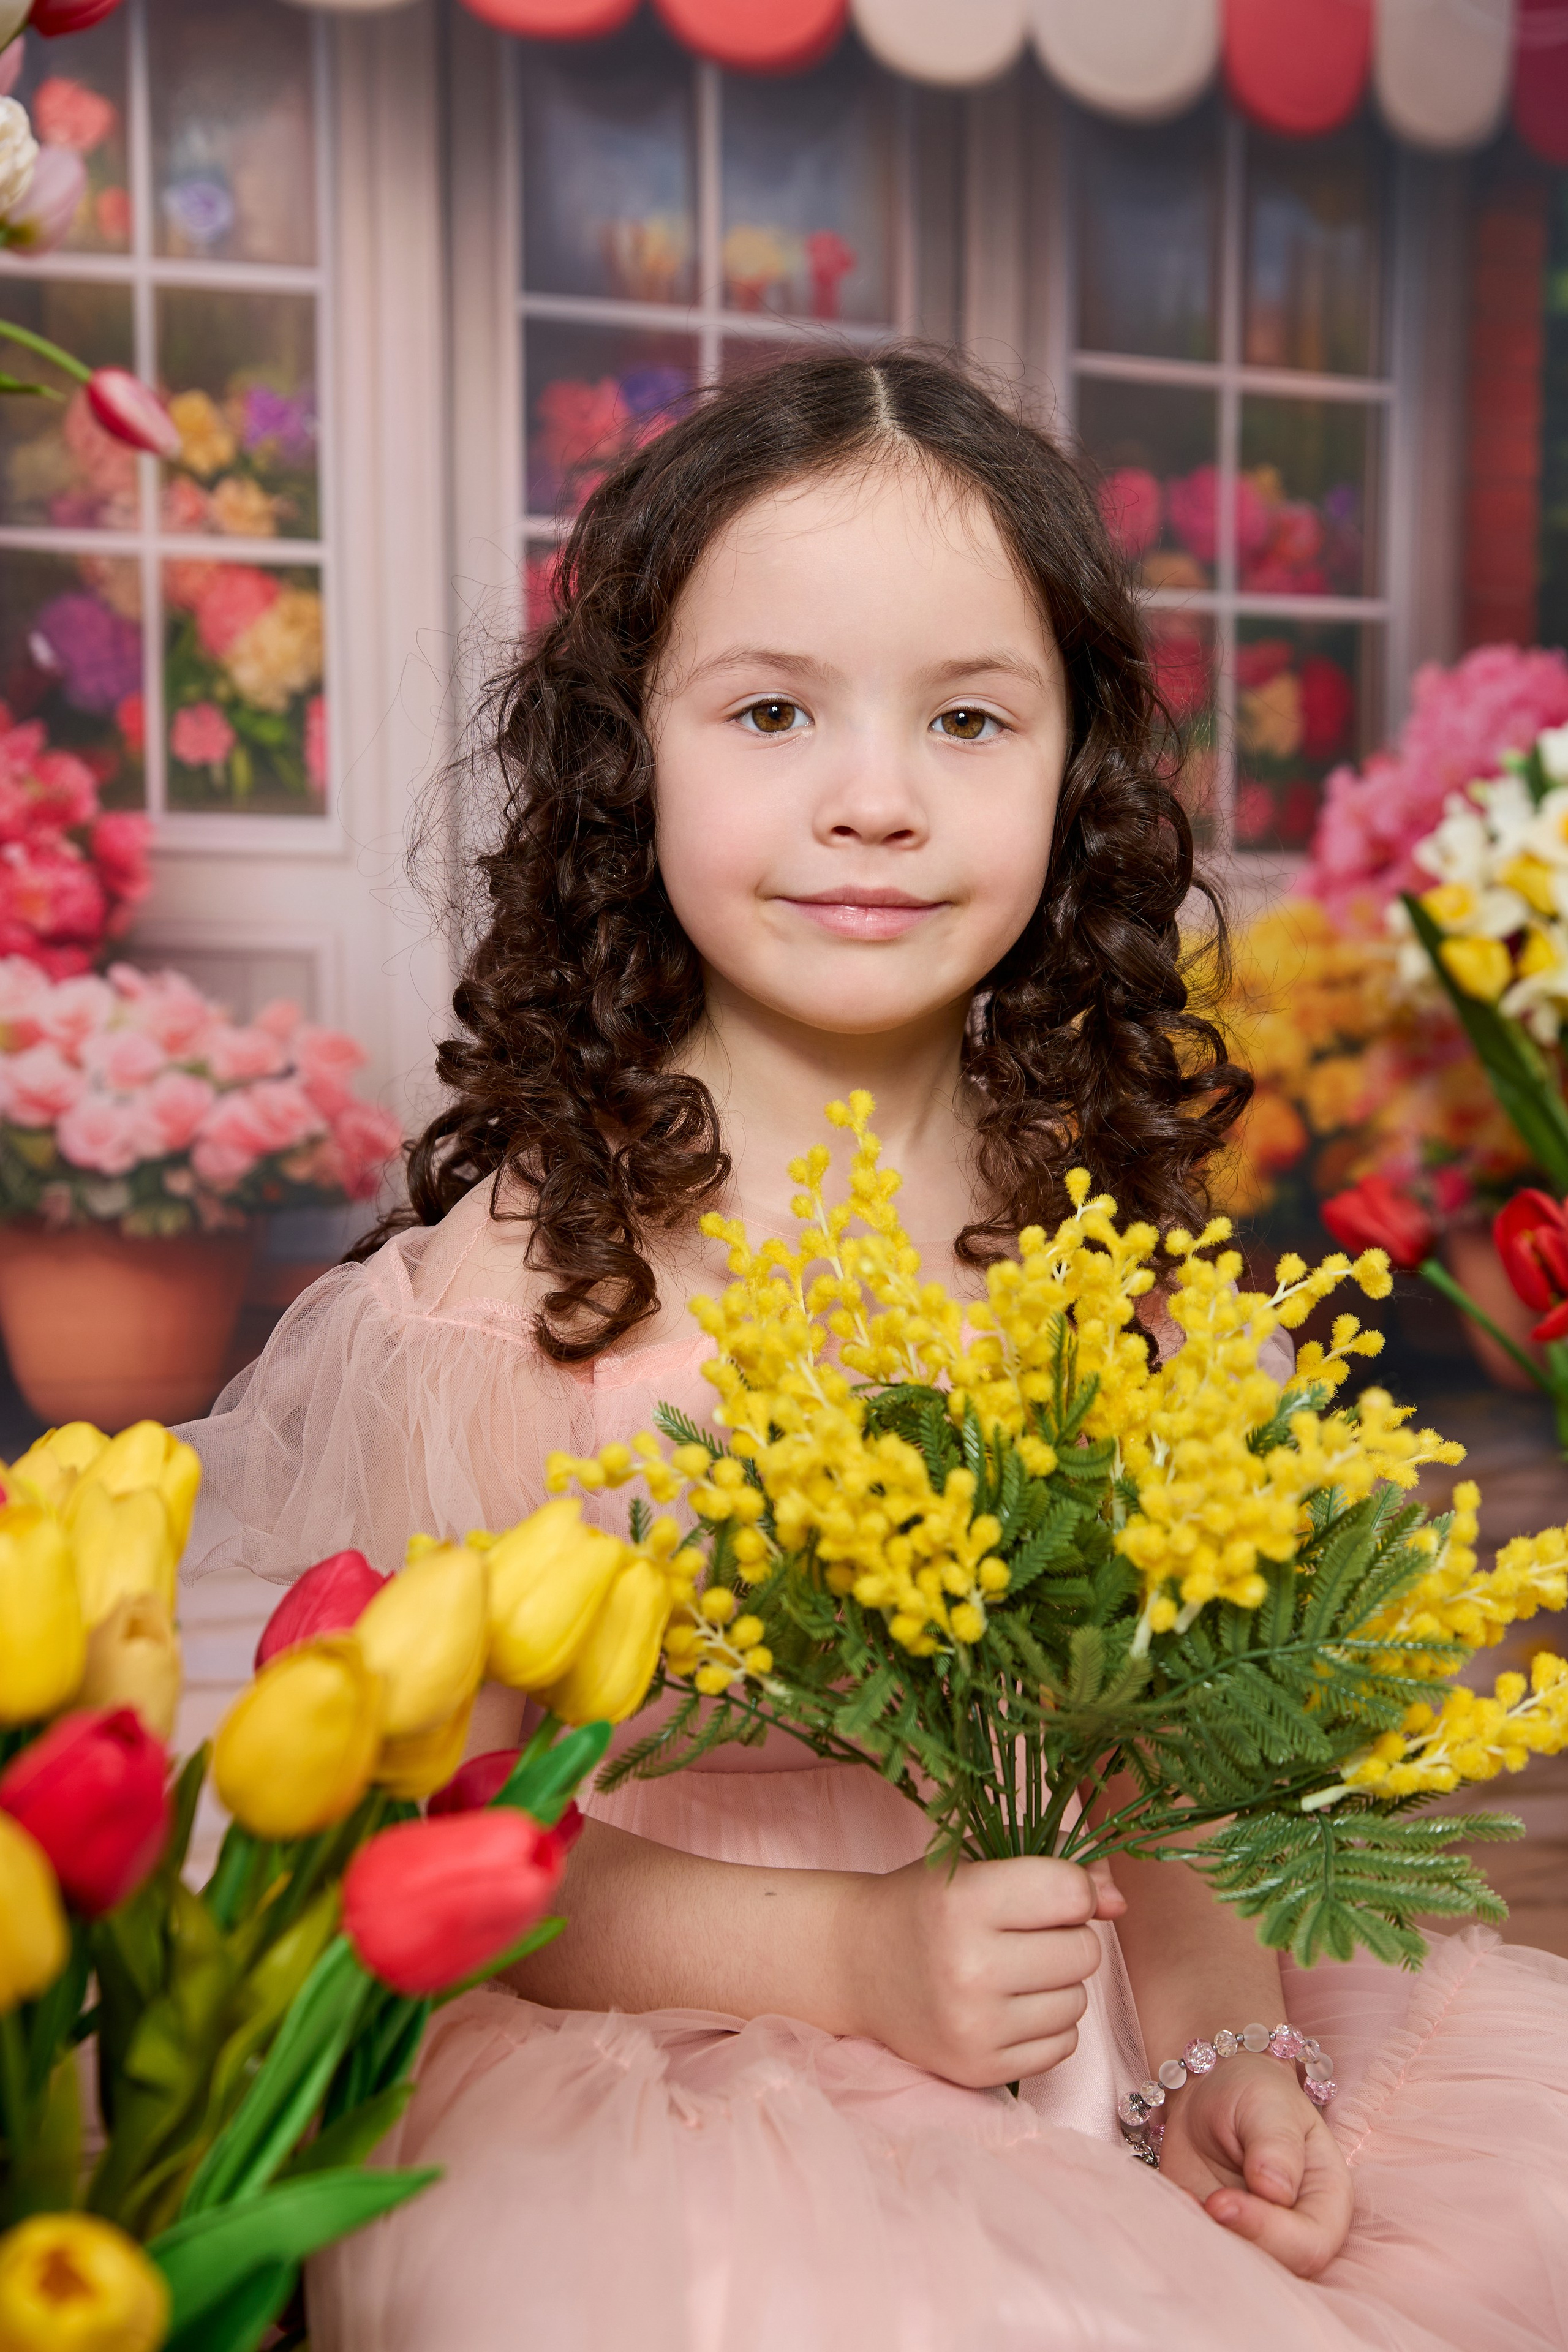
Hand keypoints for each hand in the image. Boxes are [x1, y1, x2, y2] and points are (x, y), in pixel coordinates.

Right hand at [835, 1852, 1125, 2088]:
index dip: (1073, 1891)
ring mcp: (974, 2026)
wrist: (857, 1964)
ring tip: (1012, 1972)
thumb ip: (1055, 1874)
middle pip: (1085, 1952)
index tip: (1049, 1893)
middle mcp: (969, 1967)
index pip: (1072, 1894)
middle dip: (1067, 1938)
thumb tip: (1120, 1903)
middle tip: (1025, 1935)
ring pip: (1077, 2002)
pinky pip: (1063, 2047)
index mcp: (965, 1901)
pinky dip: (1046, 2025)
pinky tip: (1008, 2007)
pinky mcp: (979, 2069)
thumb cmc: (925, 1905)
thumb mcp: (978, 1868)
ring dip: (1057, 1984)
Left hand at [1156, 2053, 1352, 2277]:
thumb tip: (1275, 2192)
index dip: (1267, 2232)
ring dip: (1208, 2244)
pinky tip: (1175, 2200)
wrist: (1213, 2088)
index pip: (1309, 2244)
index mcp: (1326, 2201)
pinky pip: (1205, 2257)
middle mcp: (1296, 2230)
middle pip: (1275, 2268)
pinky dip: (1185, 2236)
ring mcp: (1256, 2238)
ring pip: (1239, 2271)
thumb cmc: (1255, 2093)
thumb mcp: (1270, 2105)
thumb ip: (1277, 2146)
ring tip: (1185, 2200)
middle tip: (1203, 2202)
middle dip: (1234, 2241)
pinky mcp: (1220, 2237)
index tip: (1221, 2200)